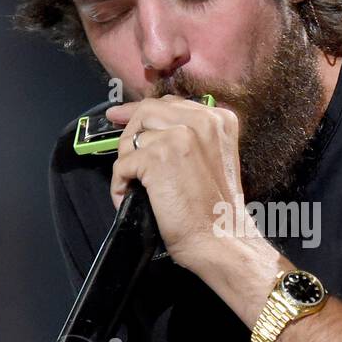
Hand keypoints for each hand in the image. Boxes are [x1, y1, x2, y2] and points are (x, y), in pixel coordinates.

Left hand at [104, 94, 243, 272]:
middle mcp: (201, 120)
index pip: (169, 103)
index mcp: (218, 119)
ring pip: (131, 139)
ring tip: (136, 187)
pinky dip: (120, 184)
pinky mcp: (157, 157)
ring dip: (127, 165)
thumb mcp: (215, 157)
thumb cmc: (216, 209)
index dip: (141, 111)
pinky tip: (130, 197)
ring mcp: (178, 136)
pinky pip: (121, 164)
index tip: (121, 115)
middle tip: (124, 158)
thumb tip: (152, 129)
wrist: (221, 238)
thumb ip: (192, 136)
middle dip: (129, 134)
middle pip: (146, 112)